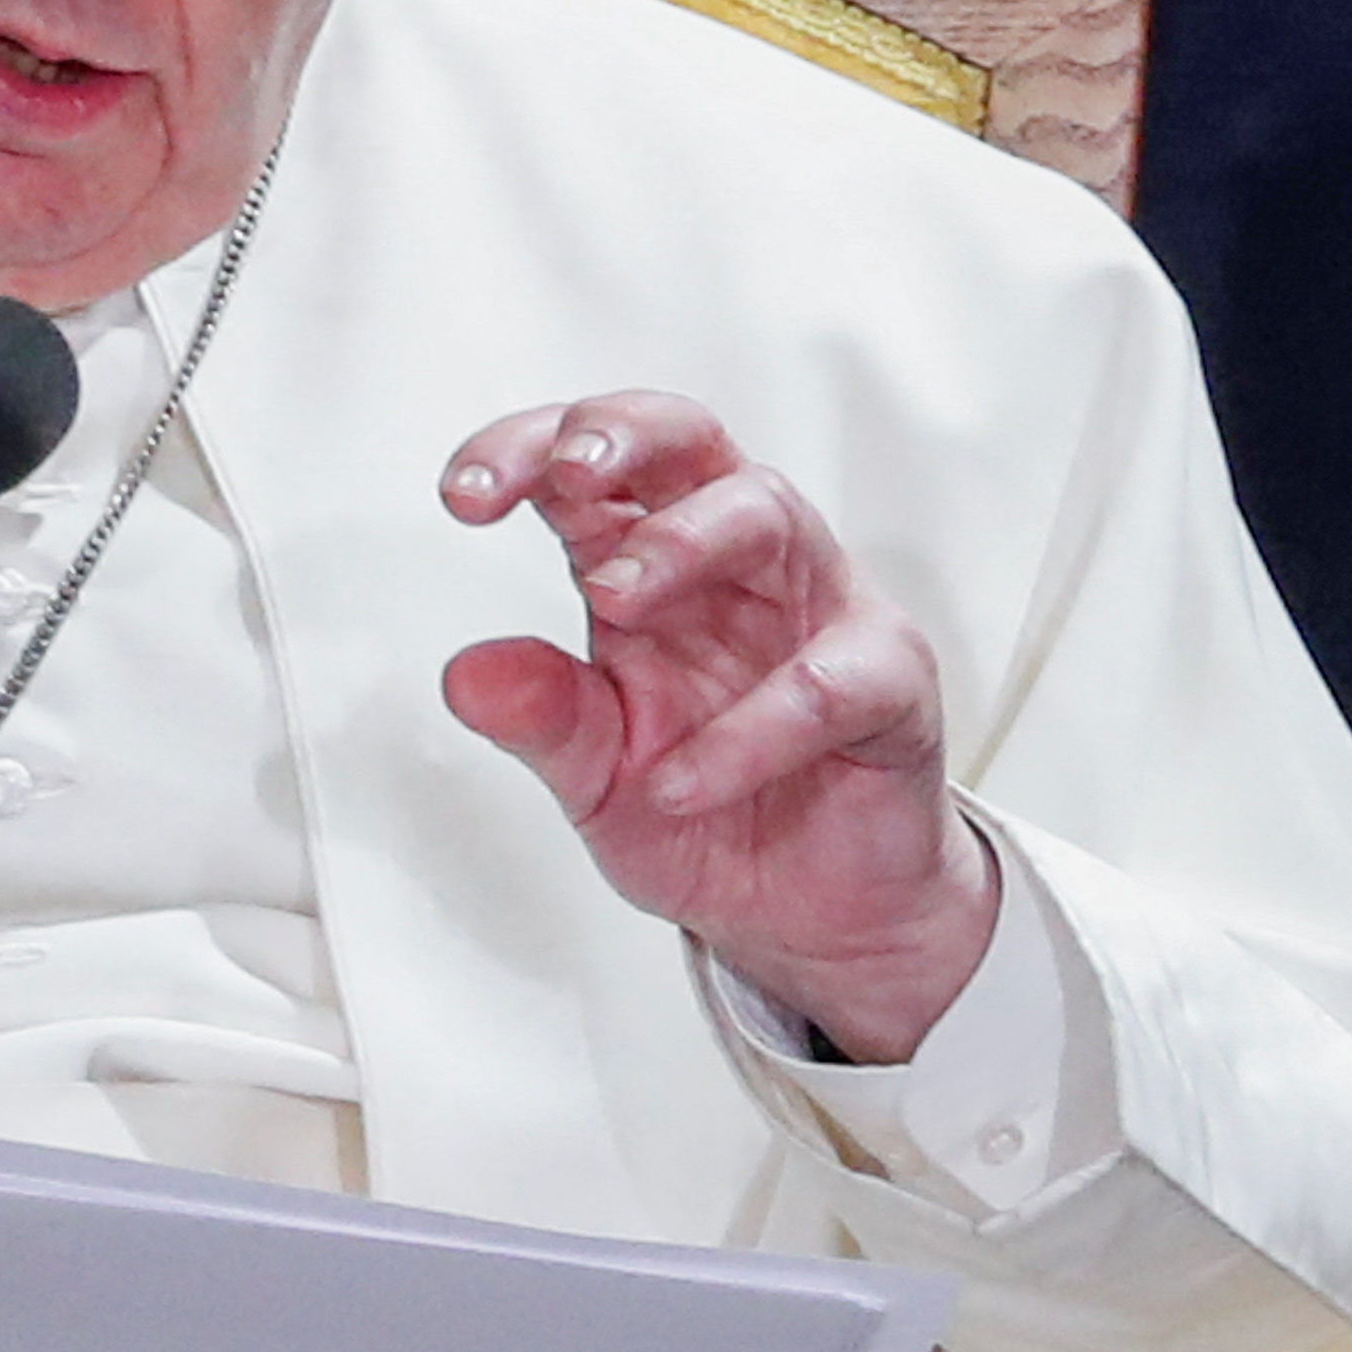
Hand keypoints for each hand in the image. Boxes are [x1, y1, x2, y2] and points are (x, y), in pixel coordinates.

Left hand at [439, 390, 996, 1063]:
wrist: (810, 914)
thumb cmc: (705, 813)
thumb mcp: (595, 777)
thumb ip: (541, 721)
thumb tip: (466, 675)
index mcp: (647, 563)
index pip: (589, 468)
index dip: (527, 451)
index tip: (464, 494)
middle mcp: (734, 564)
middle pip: (688, 441)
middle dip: (621, 438)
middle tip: (565, 476)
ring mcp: (818, 610)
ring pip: (767, 515)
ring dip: (682, 541)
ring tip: (611, 599)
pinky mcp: (887, 683)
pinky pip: (827, 679)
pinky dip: (751, 731)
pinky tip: (684, 782)